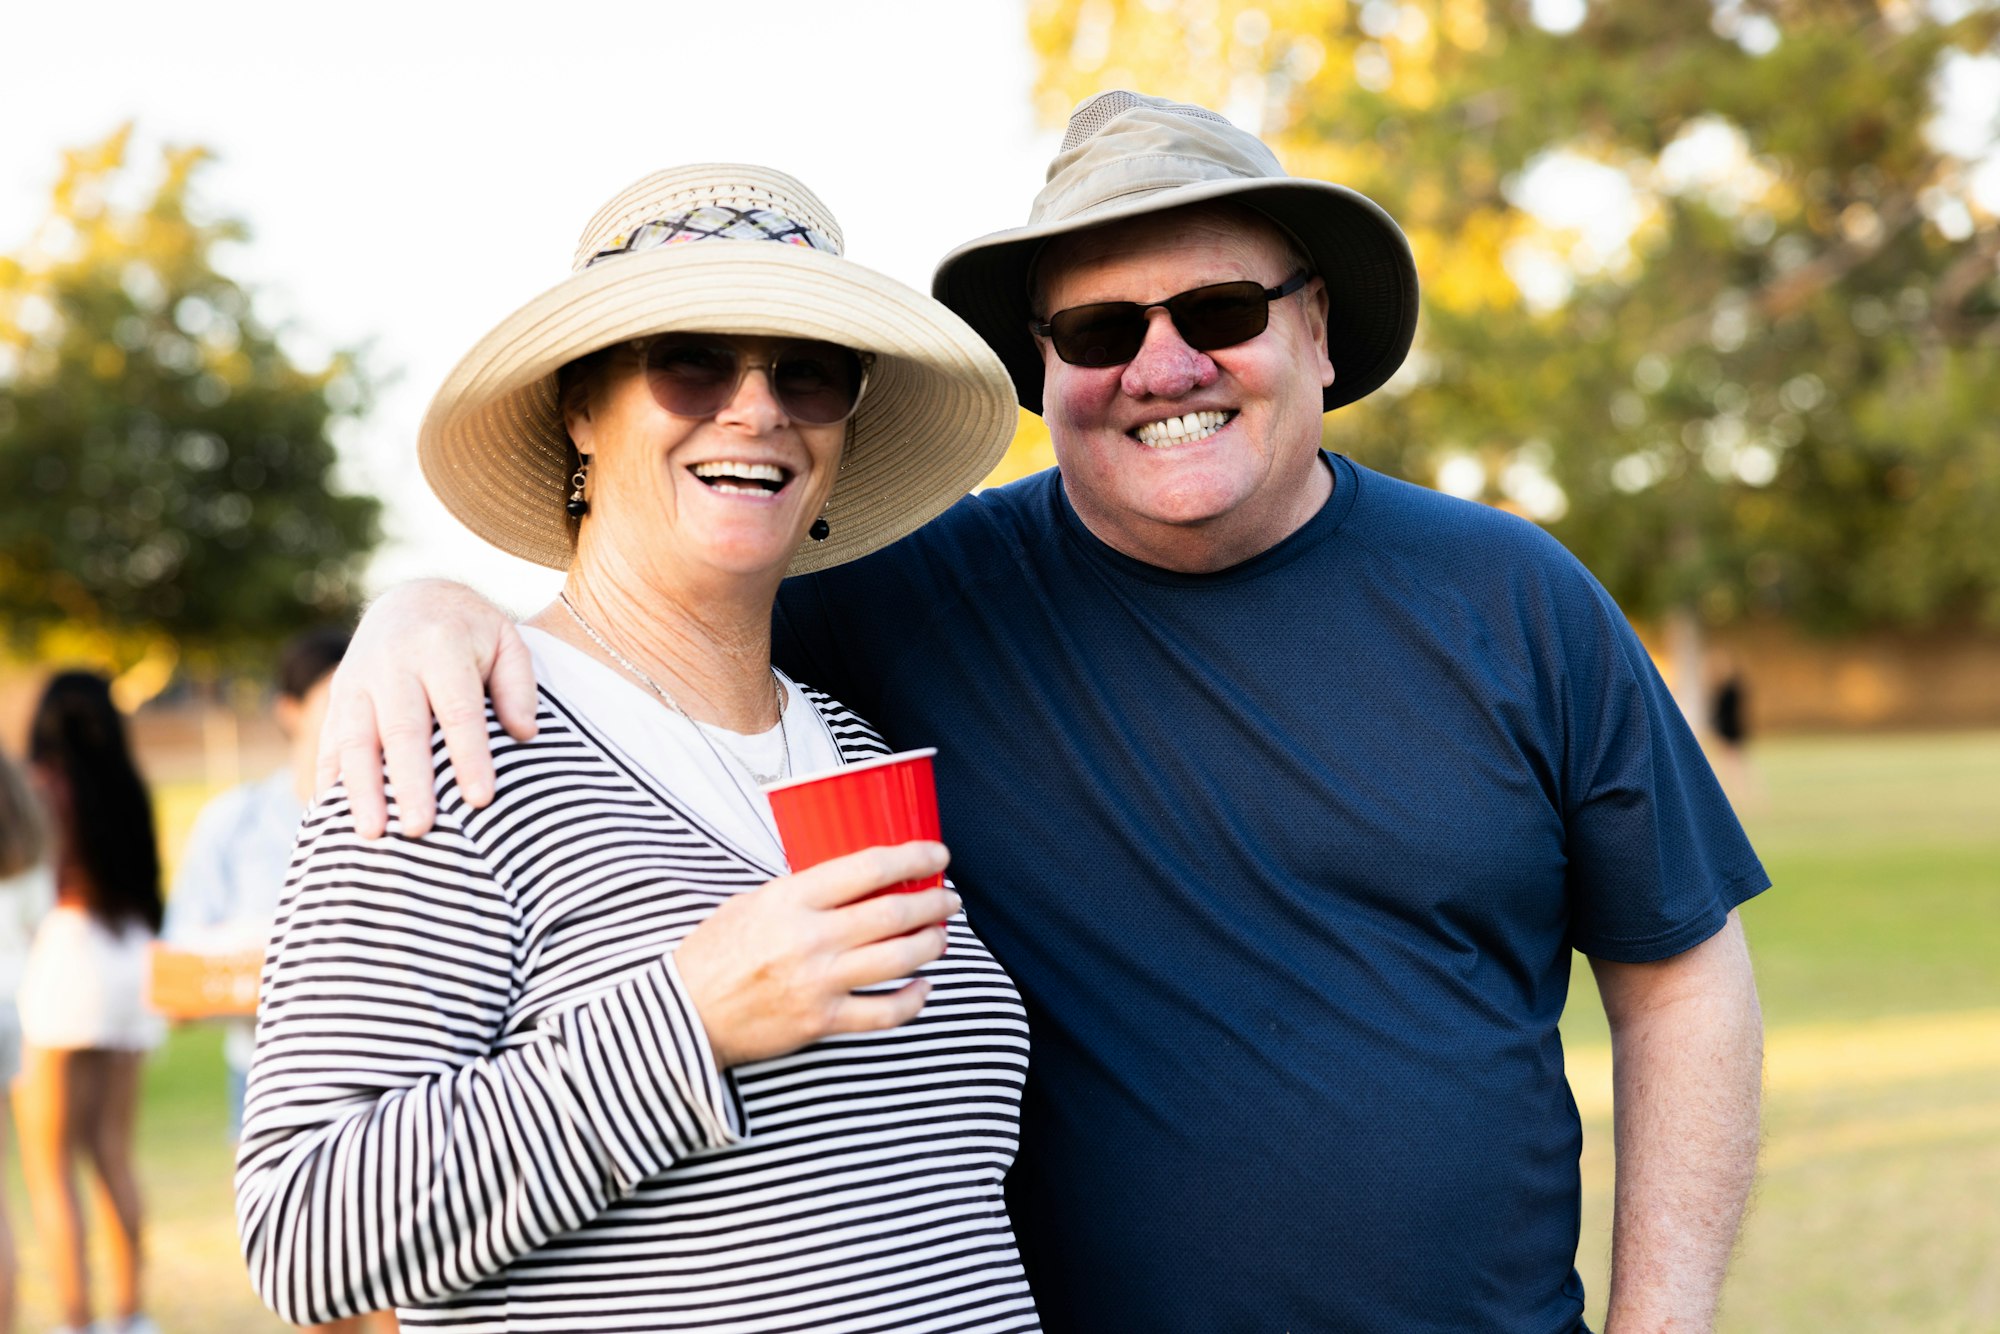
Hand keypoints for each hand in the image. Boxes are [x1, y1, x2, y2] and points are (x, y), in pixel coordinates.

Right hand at [317, 579, 538, 838]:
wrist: (411, 598)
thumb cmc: (471, 632)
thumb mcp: (507, 642)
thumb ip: (518, 686)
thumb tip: (524, 734)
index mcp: (441, 646)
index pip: (458, 710)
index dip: (469, 756)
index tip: (480, 799)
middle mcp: (393, 663)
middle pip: (402, 730)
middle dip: (410, 782)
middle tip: (420, 828)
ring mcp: (358, 679)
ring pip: (356, 738)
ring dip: (362, 789)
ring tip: (372, 833)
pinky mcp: (338, 695)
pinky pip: (330, 740)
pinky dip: (329, 778)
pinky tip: (331, 815)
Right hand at [674, 842, 956, 1068]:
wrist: (683, 1015)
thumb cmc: (714, 953)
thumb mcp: (751, 902)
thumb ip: (801, 892)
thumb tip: (852, 881)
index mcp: (791, 900)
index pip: (868, 869)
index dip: (912, 858)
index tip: (936, 854)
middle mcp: (810, 939)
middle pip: (894, 914)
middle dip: (933, 903)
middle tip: (949, 899)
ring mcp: (819, 982)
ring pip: (899, 960)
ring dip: (932, 945)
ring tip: (942, 936)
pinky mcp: (822, 1022)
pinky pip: (884, 1013)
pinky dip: (913, 1000)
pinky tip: (923, 987)